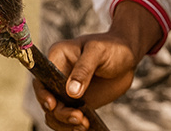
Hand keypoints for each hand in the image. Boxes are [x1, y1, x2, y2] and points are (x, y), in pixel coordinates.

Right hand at [33, 1, 162, 129]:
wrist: (128, 56)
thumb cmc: (112, 47)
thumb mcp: (97, 52)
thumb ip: (84, 70)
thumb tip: (71, 92)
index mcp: (57, 58)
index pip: (42, 79)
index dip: (43, 94)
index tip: (53, 105)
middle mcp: (58, 75)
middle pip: (47, 99)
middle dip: (60, 112)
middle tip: (79, 118)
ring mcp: (67, 90)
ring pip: (55, 113)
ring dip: (65, 123)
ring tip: (84, 124)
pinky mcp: (78, 102)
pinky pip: (69, 117)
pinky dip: (73, 126)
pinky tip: (86, 125)